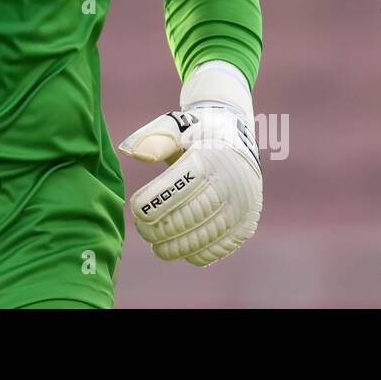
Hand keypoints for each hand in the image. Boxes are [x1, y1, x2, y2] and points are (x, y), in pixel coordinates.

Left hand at [118, 62, 261, 266]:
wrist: (236, 138)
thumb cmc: (196, 134)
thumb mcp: (176, 126)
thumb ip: (154, 139)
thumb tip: (133, 152)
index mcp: (211, 158)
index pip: (178, 187)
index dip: (153, 203)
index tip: (136, 209)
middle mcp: (231, 183)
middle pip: (189, 216)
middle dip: (161, 230)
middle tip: (144, 232)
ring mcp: (242, 206)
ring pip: (204, 237)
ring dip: (176, 247)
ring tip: (158, 247)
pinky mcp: (246, 223)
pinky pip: (219, 247)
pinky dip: (197, 253)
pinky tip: (180, 249)